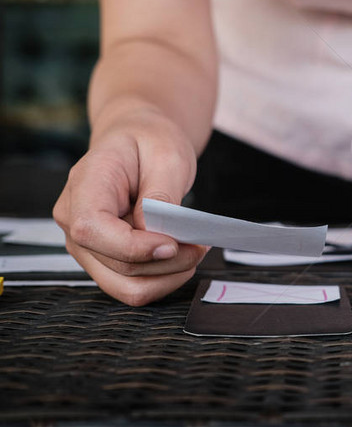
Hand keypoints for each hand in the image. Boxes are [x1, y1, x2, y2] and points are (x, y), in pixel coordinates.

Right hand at [53, 109, 206, 305]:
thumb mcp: (166, 154)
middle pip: (116, 265)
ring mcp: (86, 244)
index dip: (134, 247)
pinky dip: (162, 278)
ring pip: (124, 286)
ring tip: (194, 250)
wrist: (138, 140)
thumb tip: (158, 235)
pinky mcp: (103, 258)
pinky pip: (130, 285)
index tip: (175, 243)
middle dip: (167, 263)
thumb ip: (160, 196)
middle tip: (201, 244)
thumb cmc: (150, 141)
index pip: (93, 230)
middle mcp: (74, 220)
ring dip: (168, 277)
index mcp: (84, 185)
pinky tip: (181, 256)